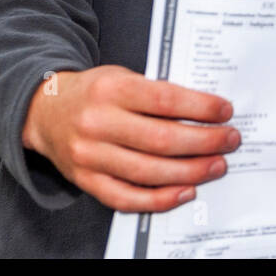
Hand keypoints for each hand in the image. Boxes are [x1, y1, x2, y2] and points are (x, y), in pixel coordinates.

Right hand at [22, 65, 238, 212]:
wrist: (45, 110)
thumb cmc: (93, 92)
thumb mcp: (121, 76)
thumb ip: (156, 92)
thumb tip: (206, 111)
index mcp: (110, 89)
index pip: (165, 100)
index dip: (201, 107)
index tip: (225, 111)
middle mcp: (98, 123)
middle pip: (162, 139)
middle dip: (204, 142)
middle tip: (230, 140)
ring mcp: (90, 155)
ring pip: (149, 171)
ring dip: (191, 171)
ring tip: (216, 165)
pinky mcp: (86, 180)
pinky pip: (127, 197)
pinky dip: (160, 199)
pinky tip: (185, 191)